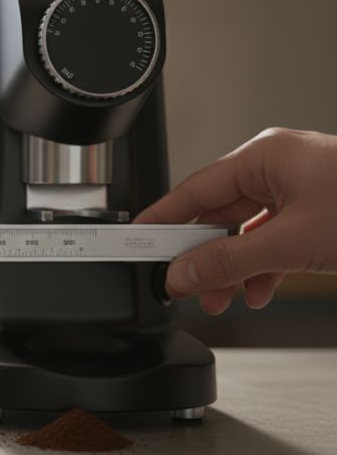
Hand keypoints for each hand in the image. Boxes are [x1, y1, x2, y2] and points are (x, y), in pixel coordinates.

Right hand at [135, 128, 336, 313]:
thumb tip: (184, 273)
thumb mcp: (292, 241)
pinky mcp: (315, 214)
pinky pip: (273, 242)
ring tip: (220, 298)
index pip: (195, 190)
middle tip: (183, 284)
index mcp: (265, 157)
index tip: (138, 241)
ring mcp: (299, 191)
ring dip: (233, 270)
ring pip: (246, 234)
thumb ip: (230, 260)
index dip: (163, 220)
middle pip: (219, 216)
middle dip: (204, 258)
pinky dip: (264, 269)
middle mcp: (278, 169)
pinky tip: (259, 291)